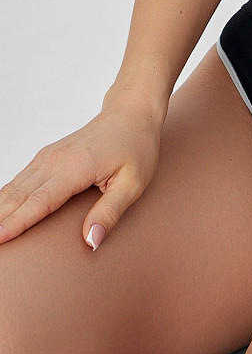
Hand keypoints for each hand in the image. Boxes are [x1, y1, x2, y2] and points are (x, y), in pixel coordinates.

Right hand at [0, 92, 165, 250]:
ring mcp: (49, 156)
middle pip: (19, 195)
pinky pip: (19, 180)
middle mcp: (57, 159)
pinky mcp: (46, 157)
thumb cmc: (136, 146)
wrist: (132, 112)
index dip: (17, 222)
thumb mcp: (134, 182)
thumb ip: (110, 212)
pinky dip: (5, 198)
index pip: (40, 200)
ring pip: (14, 187)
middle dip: (0, 219)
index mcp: (77, 166)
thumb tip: (91, 241)